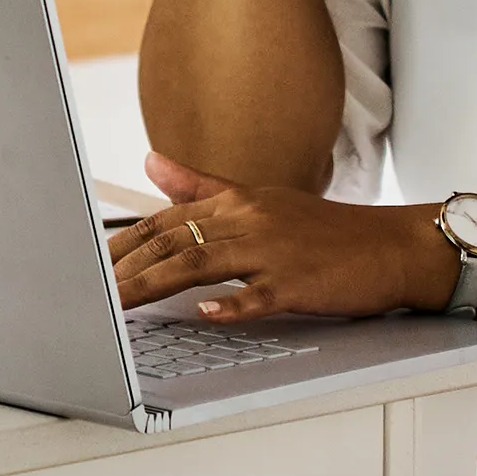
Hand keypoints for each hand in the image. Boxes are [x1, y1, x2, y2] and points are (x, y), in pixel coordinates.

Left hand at [109, 152, 443, 324]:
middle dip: (123, 268)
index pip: (164, 220)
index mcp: (237, 201)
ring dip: (152, 286)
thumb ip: (202, 185)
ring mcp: (273, 251)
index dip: (121, 243)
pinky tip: (203, 314)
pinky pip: (257, 294)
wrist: (392, 246)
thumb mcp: (262, 200)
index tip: (84, 264)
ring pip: (199, 264)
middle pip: (172, 242)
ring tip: (114, 306)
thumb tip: (150, 162)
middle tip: (83, 291)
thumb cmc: (327, 231)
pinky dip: (229, 304)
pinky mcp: (298, 282)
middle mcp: (249, 219)